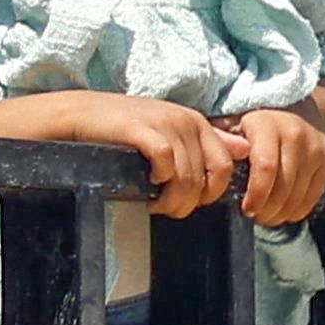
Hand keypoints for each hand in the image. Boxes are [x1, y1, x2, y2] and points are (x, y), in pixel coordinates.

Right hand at [52, 90, 242, 218]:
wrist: (80, 114)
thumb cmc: (123, 129)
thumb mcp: (169, 131)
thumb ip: (206, 142)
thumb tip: (245, 150)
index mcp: (197, 123)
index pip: (224, 168)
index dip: (210, 193)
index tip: (188, 201)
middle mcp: (187, 121)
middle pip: (207, 178)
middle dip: (190, 203)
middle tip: (168, 209)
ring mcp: (166, 124)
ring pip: (187, 177)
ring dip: (171, 200)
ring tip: (153, 204)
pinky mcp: (144, 130)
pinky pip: (166, 164)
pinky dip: (158, 181)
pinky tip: (144, 184)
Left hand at [221, 105, 324, 226]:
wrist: (294, 112)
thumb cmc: (252, 127)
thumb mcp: (232, 126)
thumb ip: (222, 144)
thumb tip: (211, 166)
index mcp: (265, 124)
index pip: (265, 167)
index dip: (257, 194)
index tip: (246, 209)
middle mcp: (294, 132)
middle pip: (284, 184)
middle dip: (269, 208)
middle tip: (256, 217)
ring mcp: (314, 146)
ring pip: (300, 192)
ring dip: (282, 212)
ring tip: (268, 217)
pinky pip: (315, 193)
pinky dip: (300, 208)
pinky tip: (285, 213)